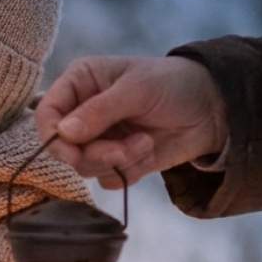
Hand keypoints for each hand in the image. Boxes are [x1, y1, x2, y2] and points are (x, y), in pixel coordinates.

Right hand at [35, 56, 227, 188]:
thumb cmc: (173, 84)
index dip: (54, 136)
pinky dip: (129, 171)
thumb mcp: (137, 89)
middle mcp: (83, 112)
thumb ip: (99, 110)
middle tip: (121, 152)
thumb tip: (64, 133)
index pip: (47, 114)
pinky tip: (148, 151)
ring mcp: (100, 138)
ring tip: (144, 143)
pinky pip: (107, 178)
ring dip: (117, 160)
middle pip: (63, 148)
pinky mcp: (117, 160)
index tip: (72, 153)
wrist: (214, 108)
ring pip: (84, 167)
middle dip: (94, 154)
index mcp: (80, 83)